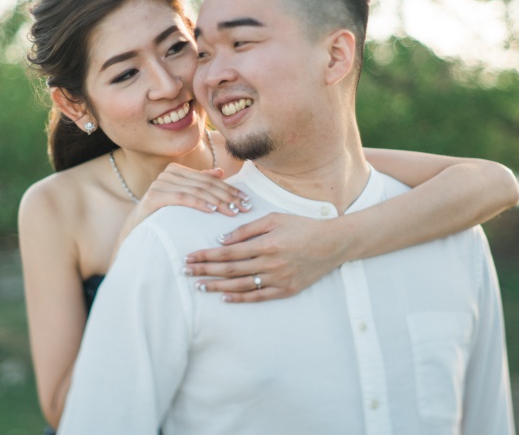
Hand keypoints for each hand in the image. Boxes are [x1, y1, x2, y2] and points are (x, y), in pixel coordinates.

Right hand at [136, 163, 251, 219]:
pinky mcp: (154, 196)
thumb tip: (220, 172)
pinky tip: (212, 210)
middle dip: (228, 196)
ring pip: (197, 190)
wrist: (136, 229)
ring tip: (233, 211)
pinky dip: (199, 203)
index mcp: (177, 171)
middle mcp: (168, 173)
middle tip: (244, 208)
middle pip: (205, 184)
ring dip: (218, 201)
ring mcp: (160, 183)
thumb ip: (199, 183)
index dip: (229, 189)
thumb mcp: (183, 197)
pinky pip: (182, 197)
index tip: (246, 201)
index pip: (210, 179)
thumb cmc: (162, 214)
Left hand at [182, 213, 344, 301]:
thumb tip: (222, 240)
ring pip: (240, 286)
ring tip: (199, 285)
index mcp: (265, 244)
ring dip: (217, 286)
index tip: (190, 256)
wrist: (332, 244)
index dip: (206, 256)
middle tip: (186, 272)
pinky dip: (240, 298)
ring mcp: (278, 279)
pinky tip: (224, 297)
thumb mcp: (274, 219)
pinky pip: (258, 297)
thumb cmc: (301, 227)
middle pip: (229, 270)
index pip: (228, 253)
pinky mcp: (286, 290)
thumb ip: (247, 229)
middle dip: (205, 270)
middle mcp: (270, 264)